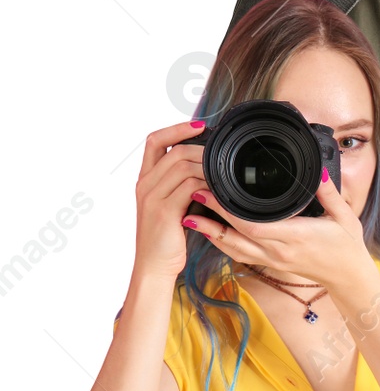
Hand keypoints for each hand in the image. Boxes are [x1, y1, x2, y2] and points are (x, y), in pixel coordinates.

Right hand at [131, 120, 210, 282]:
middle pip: (174, 150)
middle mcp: (145, 185)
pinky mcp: (164, 211)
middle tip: (222, 155)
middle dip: (202, 149)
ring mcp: (152, 198)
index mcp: (145, 180)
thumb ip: (182, 182)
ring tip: (223, 173)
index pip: (154, 141)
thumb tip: (208, 163)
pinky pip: (190, 186)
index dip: (176, 128)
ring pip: (183, 166)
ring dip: (208, 166)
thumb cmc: (169, 235)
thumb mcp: (172, 203)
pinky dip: (208, 184)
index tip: (200, 124)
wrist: (155, 266)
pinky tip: (219, 189)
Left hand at [187, 173, 373, 291]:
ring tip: (191, 216)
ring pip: (233, 249)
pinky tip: (211, 233)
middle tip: (193, 196)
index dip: (228, 212)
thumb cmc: (347, 246)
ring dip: (210, 233)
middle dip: (211, 217)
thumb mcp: (344, 215)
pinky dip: (222, 244)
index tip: (213, 192)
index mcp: (294, 237)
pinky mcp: (271, 263)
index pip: (253, 225)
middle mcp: (278, 251)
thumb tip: (319, 171)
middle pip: (235, 236)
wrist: (347, 276)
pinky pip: (240, 255)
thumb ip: (329, 192)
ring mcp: (272, 260)